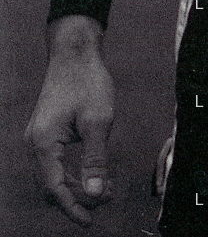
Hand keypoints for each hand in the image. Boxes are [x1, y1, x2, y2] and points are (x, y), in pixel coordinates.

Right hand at [25, 14, 114, 224]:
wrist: (75, 52)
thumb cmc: (87, 81)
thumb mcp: (98, 121)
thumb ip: (95, 159)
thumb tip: (96, 193)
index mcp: (44, 142)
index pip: (55, 187)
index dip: (73, 207)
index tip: (90, 221)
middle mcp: (35, 142)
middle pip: (52, 185)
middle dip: (78, 197)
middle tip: (107, 200)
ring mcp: (38, 137)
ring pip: (53, 175)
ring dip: (76, 185)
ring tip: (106, 188)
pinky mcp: (45, 131)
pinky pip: (54, 162)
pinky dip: (72, 172)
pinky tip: (93, 172)